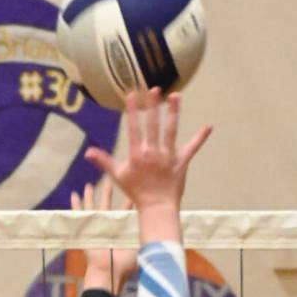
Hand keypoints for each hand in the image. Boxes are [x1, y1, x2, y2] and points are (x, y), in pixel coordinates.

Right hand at [71, 177, 136, 294]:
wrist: (109, 272)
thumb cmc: (124, 265)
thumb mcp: (139, 249)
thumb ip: (147, 241)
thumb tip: (163, 236)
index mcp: (120, 229)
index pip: (125, 211)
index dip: (128, 200)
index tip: (133, 189)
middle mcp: (108, 226)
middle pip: (107, 204)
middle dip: (108, 192)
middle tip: (110, 179)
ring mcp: (96, 227)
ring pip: (93, 206)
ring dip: (91, 195)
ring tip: (89, 184)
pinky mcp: (87, 229)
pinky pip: (79, 215)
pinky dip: (76, 205)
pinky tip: (74, 194)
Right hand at [85, 89, 211, 227]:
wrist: (156, 207)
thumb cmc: (136, 192)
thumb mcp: (118, 176)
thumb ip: (104, 161)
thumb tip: (88, 152)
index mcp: (137, 154)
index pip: (134, 128)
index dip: (132, 111)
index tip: (132, 94)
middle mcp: (153, 152)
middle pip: (153, 125)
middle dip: (153, 106)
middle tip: (154, 89)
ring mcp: (168, 156)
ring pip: (171, 131)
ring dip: (173, 113)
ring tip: (175, 96)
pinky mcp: (181, 162)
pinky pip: (192, 148)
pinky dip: (200, 137)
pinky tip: (208, 126)